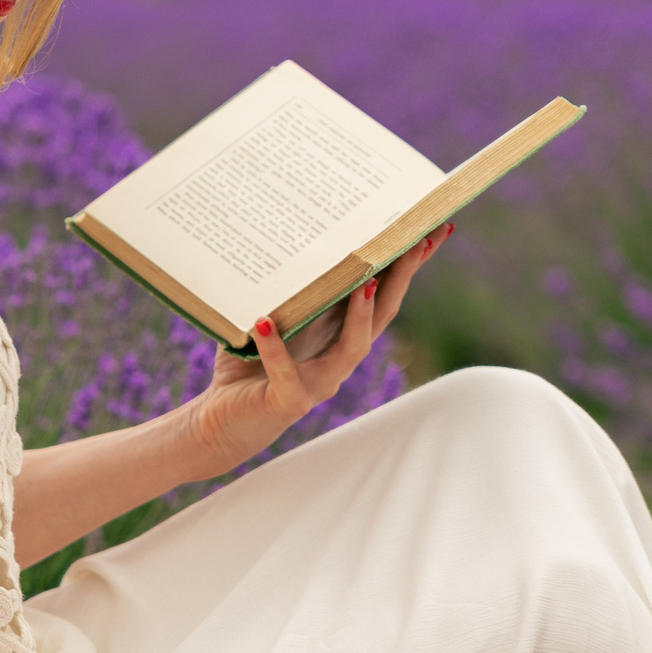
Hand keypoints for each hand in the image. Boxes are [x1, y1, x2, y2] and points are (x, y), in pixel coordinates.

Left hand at [175, 222, 451, 477]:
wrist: (217, 424)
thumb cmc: (244, 368)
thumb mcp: (270, 320)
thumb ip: (285, 291)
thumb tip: (286, 236)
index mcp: (338, 336)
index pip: (382, 296)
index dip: (409, 266)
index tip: (434, 228)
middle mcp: (337, 360)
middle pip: (382, 316)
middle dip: (403, 278)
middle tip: (418, 241)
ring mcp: (316, 383)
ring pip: (352, 349)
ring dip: (361, 315)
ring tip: (365, 282)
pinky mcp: (287, 401)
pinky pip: (286, 374)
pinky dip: (276, 350)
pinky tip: (264, 322)